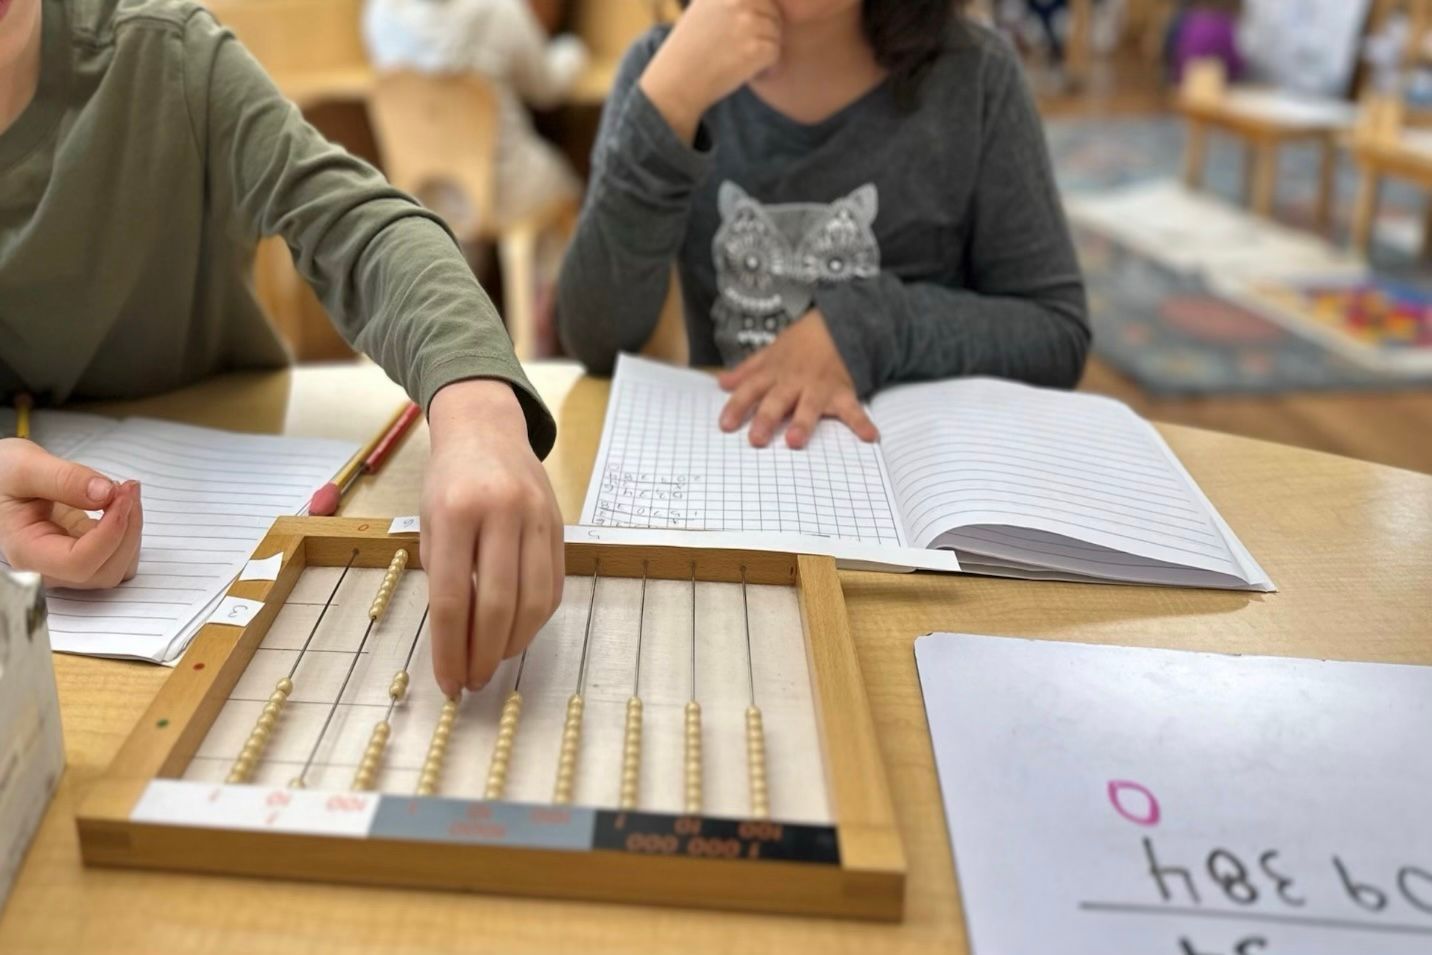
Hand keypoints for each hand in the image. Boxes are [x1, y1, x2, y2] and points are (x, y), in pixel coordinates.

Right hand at [0, 438, 142, 588]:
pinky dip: (129, 530)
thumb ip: (63, 478)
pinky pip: (120, 555)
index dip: (110, 533)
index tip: (120, 495)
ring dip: (132, 530)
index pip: (78, 563)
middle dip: (127, 529)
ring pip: (119, 567)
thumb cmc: (3, 475)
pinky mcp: (86, 553)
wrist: (2, 479)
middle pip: (105, 570)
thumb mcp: (24, 465)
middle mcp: (49, 567)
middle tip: (127, 487)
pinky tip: (120, 502)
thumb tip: (105, 493)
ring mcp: (69, 564)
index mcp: (27, 551)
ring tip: (124, 491)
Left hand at [421, 379, 564, 697]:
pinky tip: (518, 632)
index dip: (450, 649)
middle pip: (497, 605)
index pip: (452, 599)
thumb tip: (454, 641)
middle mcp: (500, 513)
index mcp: (455, 513)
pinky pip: (554, 585)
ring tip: (495, 660)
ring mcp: (536, 518)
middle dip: (484, 654)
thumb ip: (442, 574)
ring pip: (533, 601)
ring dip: (514, 642)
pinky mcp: (559, 525)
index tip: (448, 682)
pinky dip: (537, 618)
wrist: (487, 428)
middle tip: (473, 680)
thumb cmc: (449, 479)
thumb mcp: (428, 521)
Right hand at [639, 0, 781, 141]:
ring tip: (743, 62)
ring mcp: (747, 23)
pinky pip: (775, 53)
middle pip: (773, 13)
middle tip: (743, 51)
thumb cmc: (689, 49)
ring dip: (765, 51)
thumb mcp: (704, 8)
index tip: (742, 35)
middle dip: (764, 33)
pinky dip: (767, 68)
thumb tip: (765, 3)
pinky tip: (749, 74)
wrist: (676, 82)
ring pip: (775, 34)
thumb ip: (731, 2)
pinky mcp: (755, 48)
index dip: (758, 16)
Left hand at [717, 310, 879, 448]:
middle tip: (756, 439)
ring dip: (803, 423)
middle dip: (767, 418)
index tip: (725, 425)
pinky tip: (870, 437)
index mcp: (774, 372)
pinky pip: (853, 409)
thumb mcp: (771, 352)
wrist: (839, 325)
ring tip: (795, 441)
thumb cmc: (801, 344)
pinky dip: (862, 422)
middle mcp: (794, 381)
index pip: (751, 389)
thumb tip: (721, 383)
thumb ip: (748, 370)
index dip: (737, 406)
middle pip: (777, 400)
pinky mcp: (842, 392)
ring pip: (809, 405)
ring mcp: (819, 387)